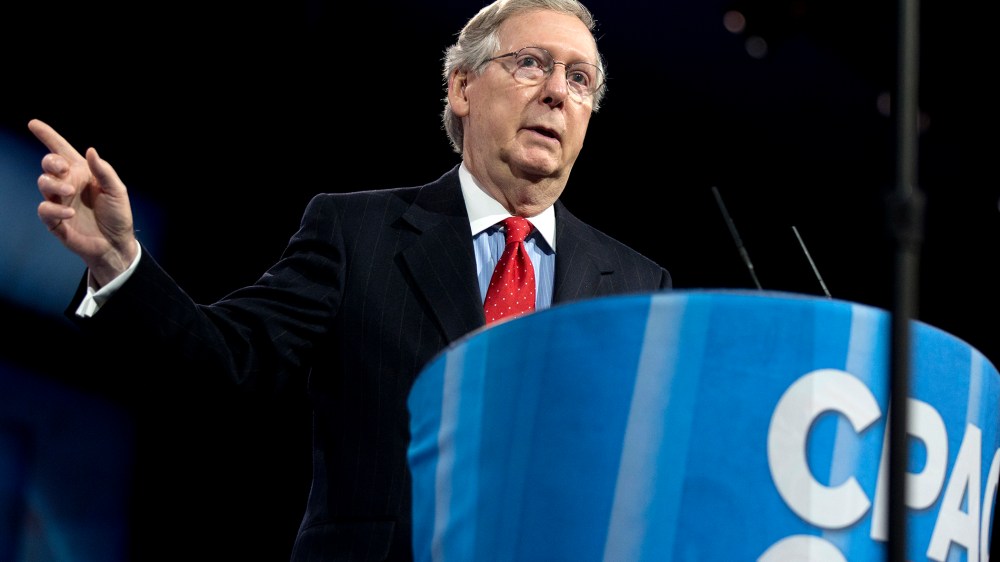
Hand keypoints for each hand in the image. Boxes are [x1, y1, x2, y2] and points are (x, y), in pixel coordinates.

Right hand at [29, 119, 138, 286]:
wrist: (115, 244)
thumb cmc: (117, 216)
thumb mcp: (117, 191)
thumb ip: (104, 171)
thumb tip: (90, 150)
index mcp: (83, 173)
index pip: (62, 151)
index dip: (48, 136)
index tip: (33, 123)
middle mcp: (69, 184)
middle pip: (48, 164)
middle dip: (51, 162)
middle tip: (63, 169)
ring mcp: (60, 201)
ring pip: (43, 182)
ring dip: (54, 184)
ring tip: (70, 191)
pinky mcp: (55, 219)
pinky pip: (45, 208)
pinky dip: (55, 208)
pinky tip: (70, 212)